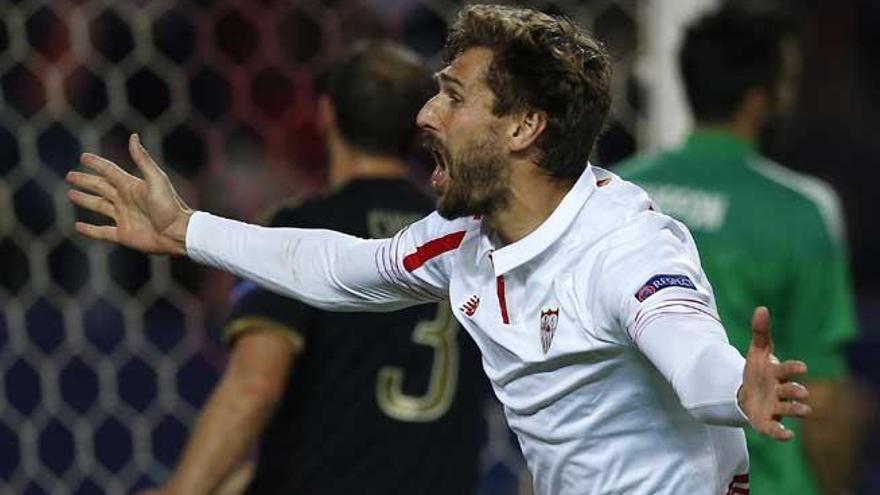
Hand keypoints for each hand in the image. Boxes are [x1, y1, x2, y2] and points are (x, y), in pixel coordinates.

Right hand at [67, 133, 192, 255]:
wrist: (178, 233)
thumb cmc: (170, 206)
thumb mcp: (156, 180)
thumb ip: (143, 160)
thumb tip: (133, 136)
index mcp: (132, 186)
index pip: (109, 171)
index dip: (96, 164)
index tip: (83, 157)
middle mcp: (125, 200)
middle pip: (100, 187)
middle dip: (85, 181)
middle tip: (70, 175)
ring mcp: (123, 217)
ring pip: (98, 206)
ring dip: (85, 200)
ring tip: (70, 194)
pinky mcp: (123, 234)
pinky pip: (101, 232)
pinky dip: (89, 230)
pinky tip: (77, 226)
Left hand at [738, 306, 810, 439]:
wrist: (746, 393)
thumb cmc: (757, 372)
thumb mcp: (756, 351)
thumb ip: (760, 332)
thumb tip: (761, 308)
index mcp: (777, 373)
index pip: (787, 370)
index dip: (793, 368)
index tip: (802, 368)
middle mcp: (780, 391)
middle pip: (790, 391)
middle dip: (796, 391)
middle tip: (803, 392)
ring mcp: (775, 407)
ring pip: (788, 409)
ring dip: (796, 409)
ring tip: (805, 410)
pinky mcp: (767, 422)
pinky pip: (775, 429)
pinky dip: (781, 433)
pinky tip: (788, 436)